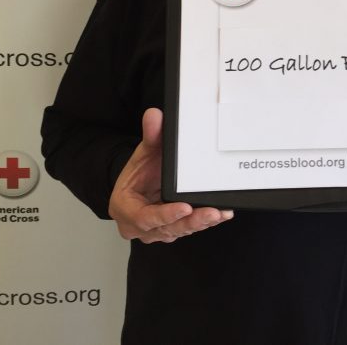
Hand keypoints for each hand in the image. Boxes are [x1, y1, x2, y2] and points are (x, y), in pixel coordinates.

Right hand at [108, 108, 232, 242]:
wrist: (139, 184)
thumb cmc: (139, 172)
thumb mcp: (143, 153)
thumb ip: (151, 136)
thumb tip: (154, 115)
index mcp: (125, 209)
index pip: (145, 218)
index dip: (165, 215)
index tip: (185, 207)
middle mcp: (140, 227)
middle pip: (167, 229)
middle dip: (191, 222)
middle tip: (212, 213)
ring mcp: (157, 232)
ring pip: (180, 230)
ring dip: (201, 223)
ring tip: (220, 213)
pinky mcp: (173, 230)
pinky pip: (188, 228)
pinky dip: (204, 222)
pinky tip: (221, 214)